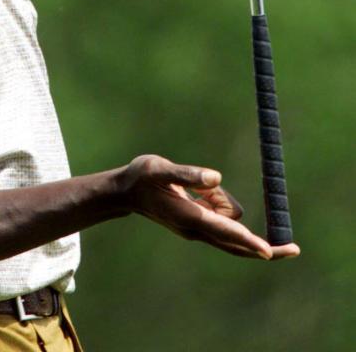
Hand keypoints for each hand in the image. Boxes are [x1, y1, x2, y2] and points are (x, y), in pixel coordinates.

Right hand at [121, 154, 299, 260]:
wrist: (126, 191)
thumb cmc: (142, 177)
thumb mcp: (160, 168)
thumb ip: (187, 174)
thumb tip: (215, 178)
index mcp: (190, 217)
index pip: (226, 231)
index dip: (249, 240)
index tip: (269, 252)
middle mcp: (198, 229)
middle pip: (239, 244)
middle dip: (265, 247)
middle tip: (295, 249)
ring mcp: (199, 230)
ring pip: (231, 219)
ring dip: (223, 201)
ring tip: (193, 186)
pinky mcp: (200, 225)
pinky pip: (222, 215)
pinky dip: (218, 202)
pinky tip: (197, 191)